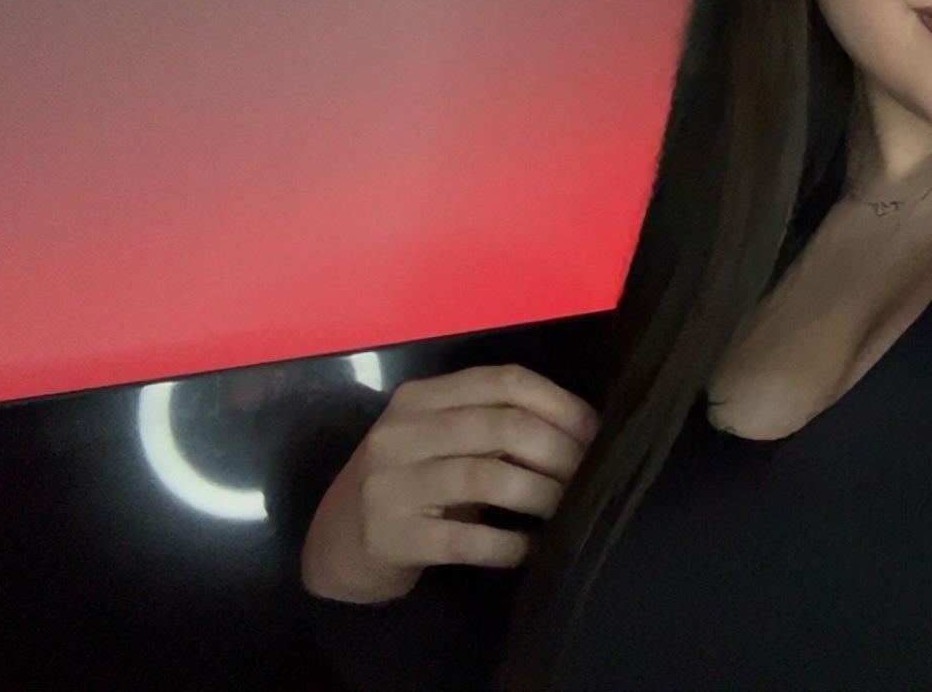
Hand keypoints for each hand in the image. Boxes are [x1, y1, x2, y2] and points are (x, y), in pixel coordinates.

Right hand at [300, 363, 599, 603]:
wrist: (336, 545)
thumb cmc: (407, 487)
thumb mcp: (440, 443)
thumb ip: (492, 427)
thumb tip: (580, 431)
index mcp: (420, 398)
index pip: (503, 381)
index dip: (559, 404)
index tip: (595, 432)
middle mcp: (401, 433)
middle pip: (502, 426)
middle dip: (559, 451)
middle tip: (591, 475)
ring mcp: (390, 485)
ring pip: (488, 476)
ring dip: (541, 494)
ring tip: (569, 509)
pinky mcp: (390, 536)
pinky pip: (465, 539)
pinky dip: (508, 544)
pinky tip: (531, 549)